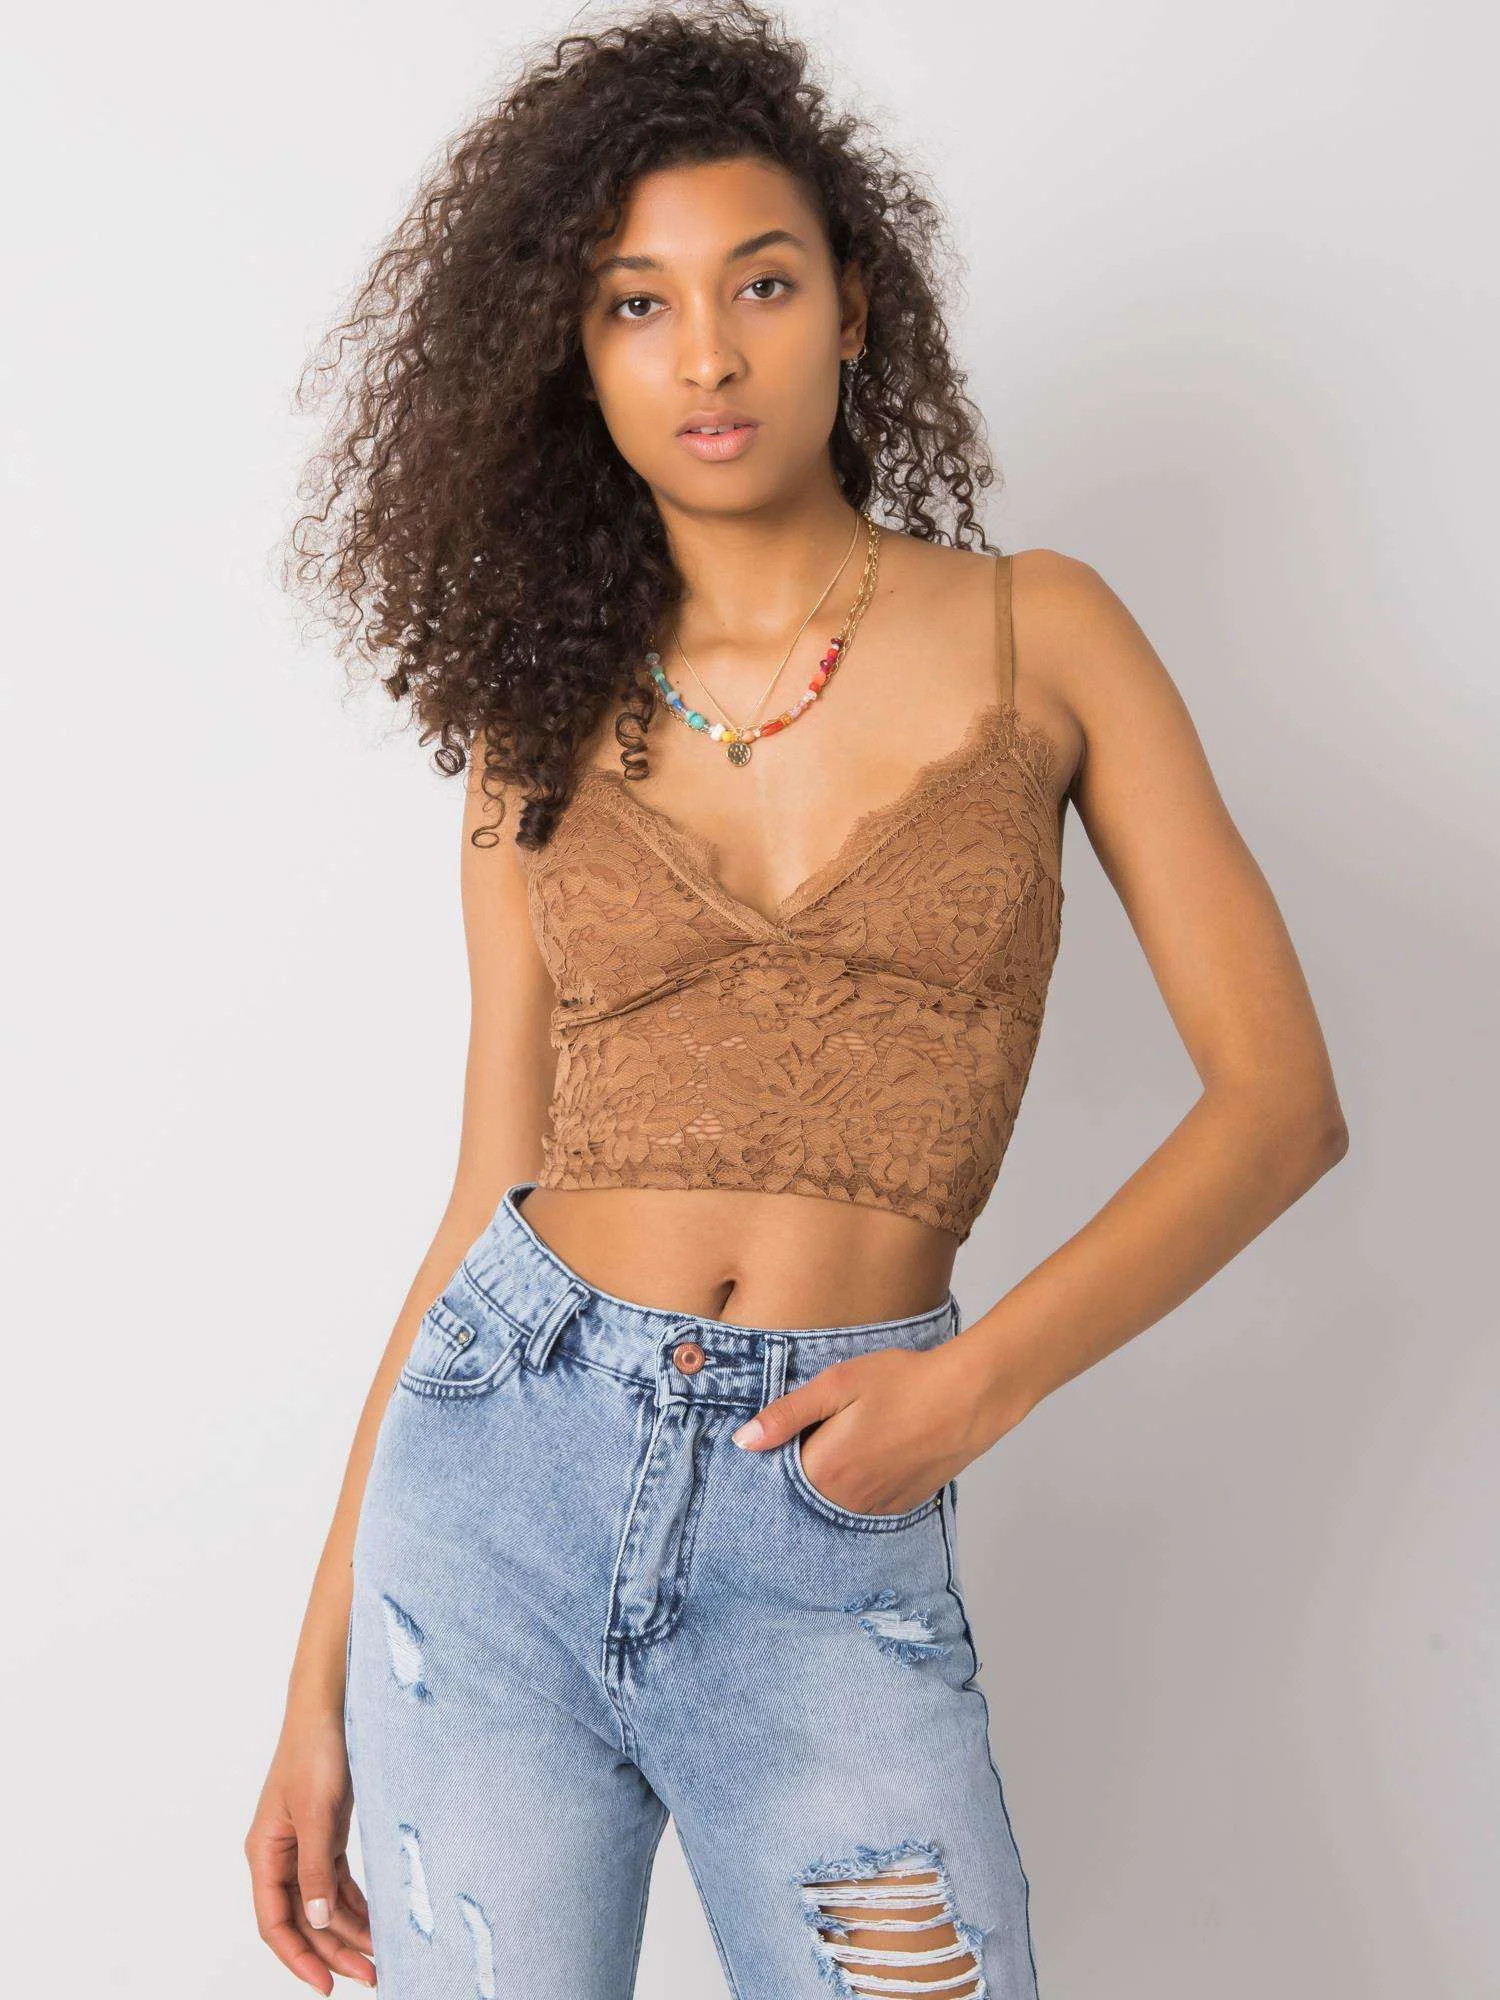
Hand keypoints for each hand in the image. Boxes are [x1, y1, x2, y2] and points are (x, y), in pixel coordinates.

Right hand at [245, 1706, 375, 1991]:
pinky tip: (375, 1921)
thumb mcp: (317, 1813)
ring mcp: (304, 1844)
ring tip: (380, 1956)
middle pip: (304, 1918)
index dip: (298, 1958)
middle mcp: (280, 1854)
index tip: (326, 1985)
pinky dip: (355, 1902)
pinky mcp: (326, 1832)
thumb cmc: (316, 1750)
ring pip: (322, 1902)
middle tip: (372, 1975)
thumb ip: (315, 1869)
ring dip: (348, 1930)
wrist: (331, 1704)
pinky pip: (337, 1880)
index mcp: (266, 1852)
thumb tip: (315, 1920)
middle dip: (334, 1950)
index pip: (275, 1922)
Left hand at [731, 1341, 985, 1516]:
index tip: (788, 1428)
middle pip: (803, 1491)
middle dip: (803, 1464)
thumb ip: (787, 1415)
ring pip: (833, 1499)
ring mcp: (876, 1508)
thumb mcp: (837, 1385)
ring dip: (832, 1476)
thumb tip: (743, 1441)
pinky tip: (874, 1452)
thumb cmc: (903, 1382)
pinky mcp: (900, 1506)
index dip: (777, 1449)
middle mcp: (846, 1500)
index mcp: (823, 1470)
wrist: (969, 1397)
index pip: (776, 1473)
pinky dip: (859, 1484)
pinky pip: (863, 1504)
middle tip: (824, 1427)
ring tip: (853, 1437)